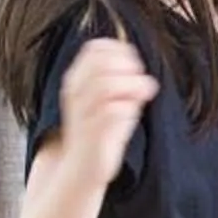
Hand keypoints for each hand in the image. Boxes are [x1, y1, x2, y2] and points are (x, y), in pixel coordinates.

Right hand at [58, 35, 157, 186]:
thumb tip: (140, 68)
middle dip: (127, 66)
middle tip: (140, 80)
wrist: (82, 169)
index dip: (119, 50)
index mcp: (76, 81)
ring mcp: (84, 112)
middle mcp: (76, 93)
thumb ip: (121, 82)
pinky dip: (129, 107)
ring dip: (131, 85)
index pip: (94, 48)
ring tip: (142, 94)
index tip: (133, 64)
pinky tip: (134, 112)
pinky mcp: (95, 133)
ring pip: (106, 84)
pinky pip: (113, 111)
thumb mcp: (107, 101)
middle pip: (101, 62)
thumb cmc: (98, 133)